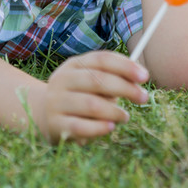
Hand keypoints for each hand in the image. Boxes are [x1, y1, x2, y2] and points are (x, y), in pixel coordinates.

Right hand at [34, 51, 149, 144]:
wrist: (43, 115)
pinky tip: (109, 127)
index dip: (125, 66)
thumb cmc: (78, 96)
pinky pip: (81, 127)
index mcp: (73, 64)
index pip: (101, 59)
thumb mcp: (90, 81)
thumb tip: (140, 76)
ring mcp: (56, 102)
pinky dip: (99, 128)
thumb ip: (113, 77)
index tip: (145, 76)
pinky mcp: (55, 124)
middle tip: (143, 98)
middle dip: (125, 88)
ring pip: (91, 104)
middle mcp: (62, 80)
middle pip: (97, 79)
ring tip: (124, 117)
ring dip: (114, 111)